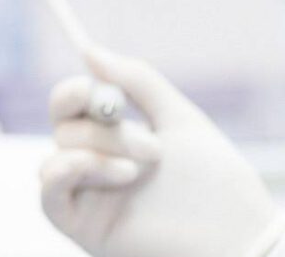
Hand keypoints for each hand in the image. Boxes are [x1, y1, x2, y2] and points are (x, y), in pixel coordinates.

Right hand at [41, 50, 284, 256]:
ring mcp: (89, 197)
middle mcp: (98, 166)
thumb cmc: (216, 181)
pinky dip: (65, 173)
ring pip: (57, 155)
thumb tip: (89, 51)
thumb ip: (137, 82)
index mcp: (117, 139)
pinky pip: (49, 195)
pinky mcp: (84, 227)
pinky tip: (108, 172)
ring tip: (142, 170)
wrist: (236, 233)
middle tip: (154, 148)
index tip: (98, 87)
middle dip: (107, 129)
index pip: (72, 107)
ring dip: (97, 152)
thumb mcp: (178, 118)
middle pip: (66, 128)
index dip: (75, 92)